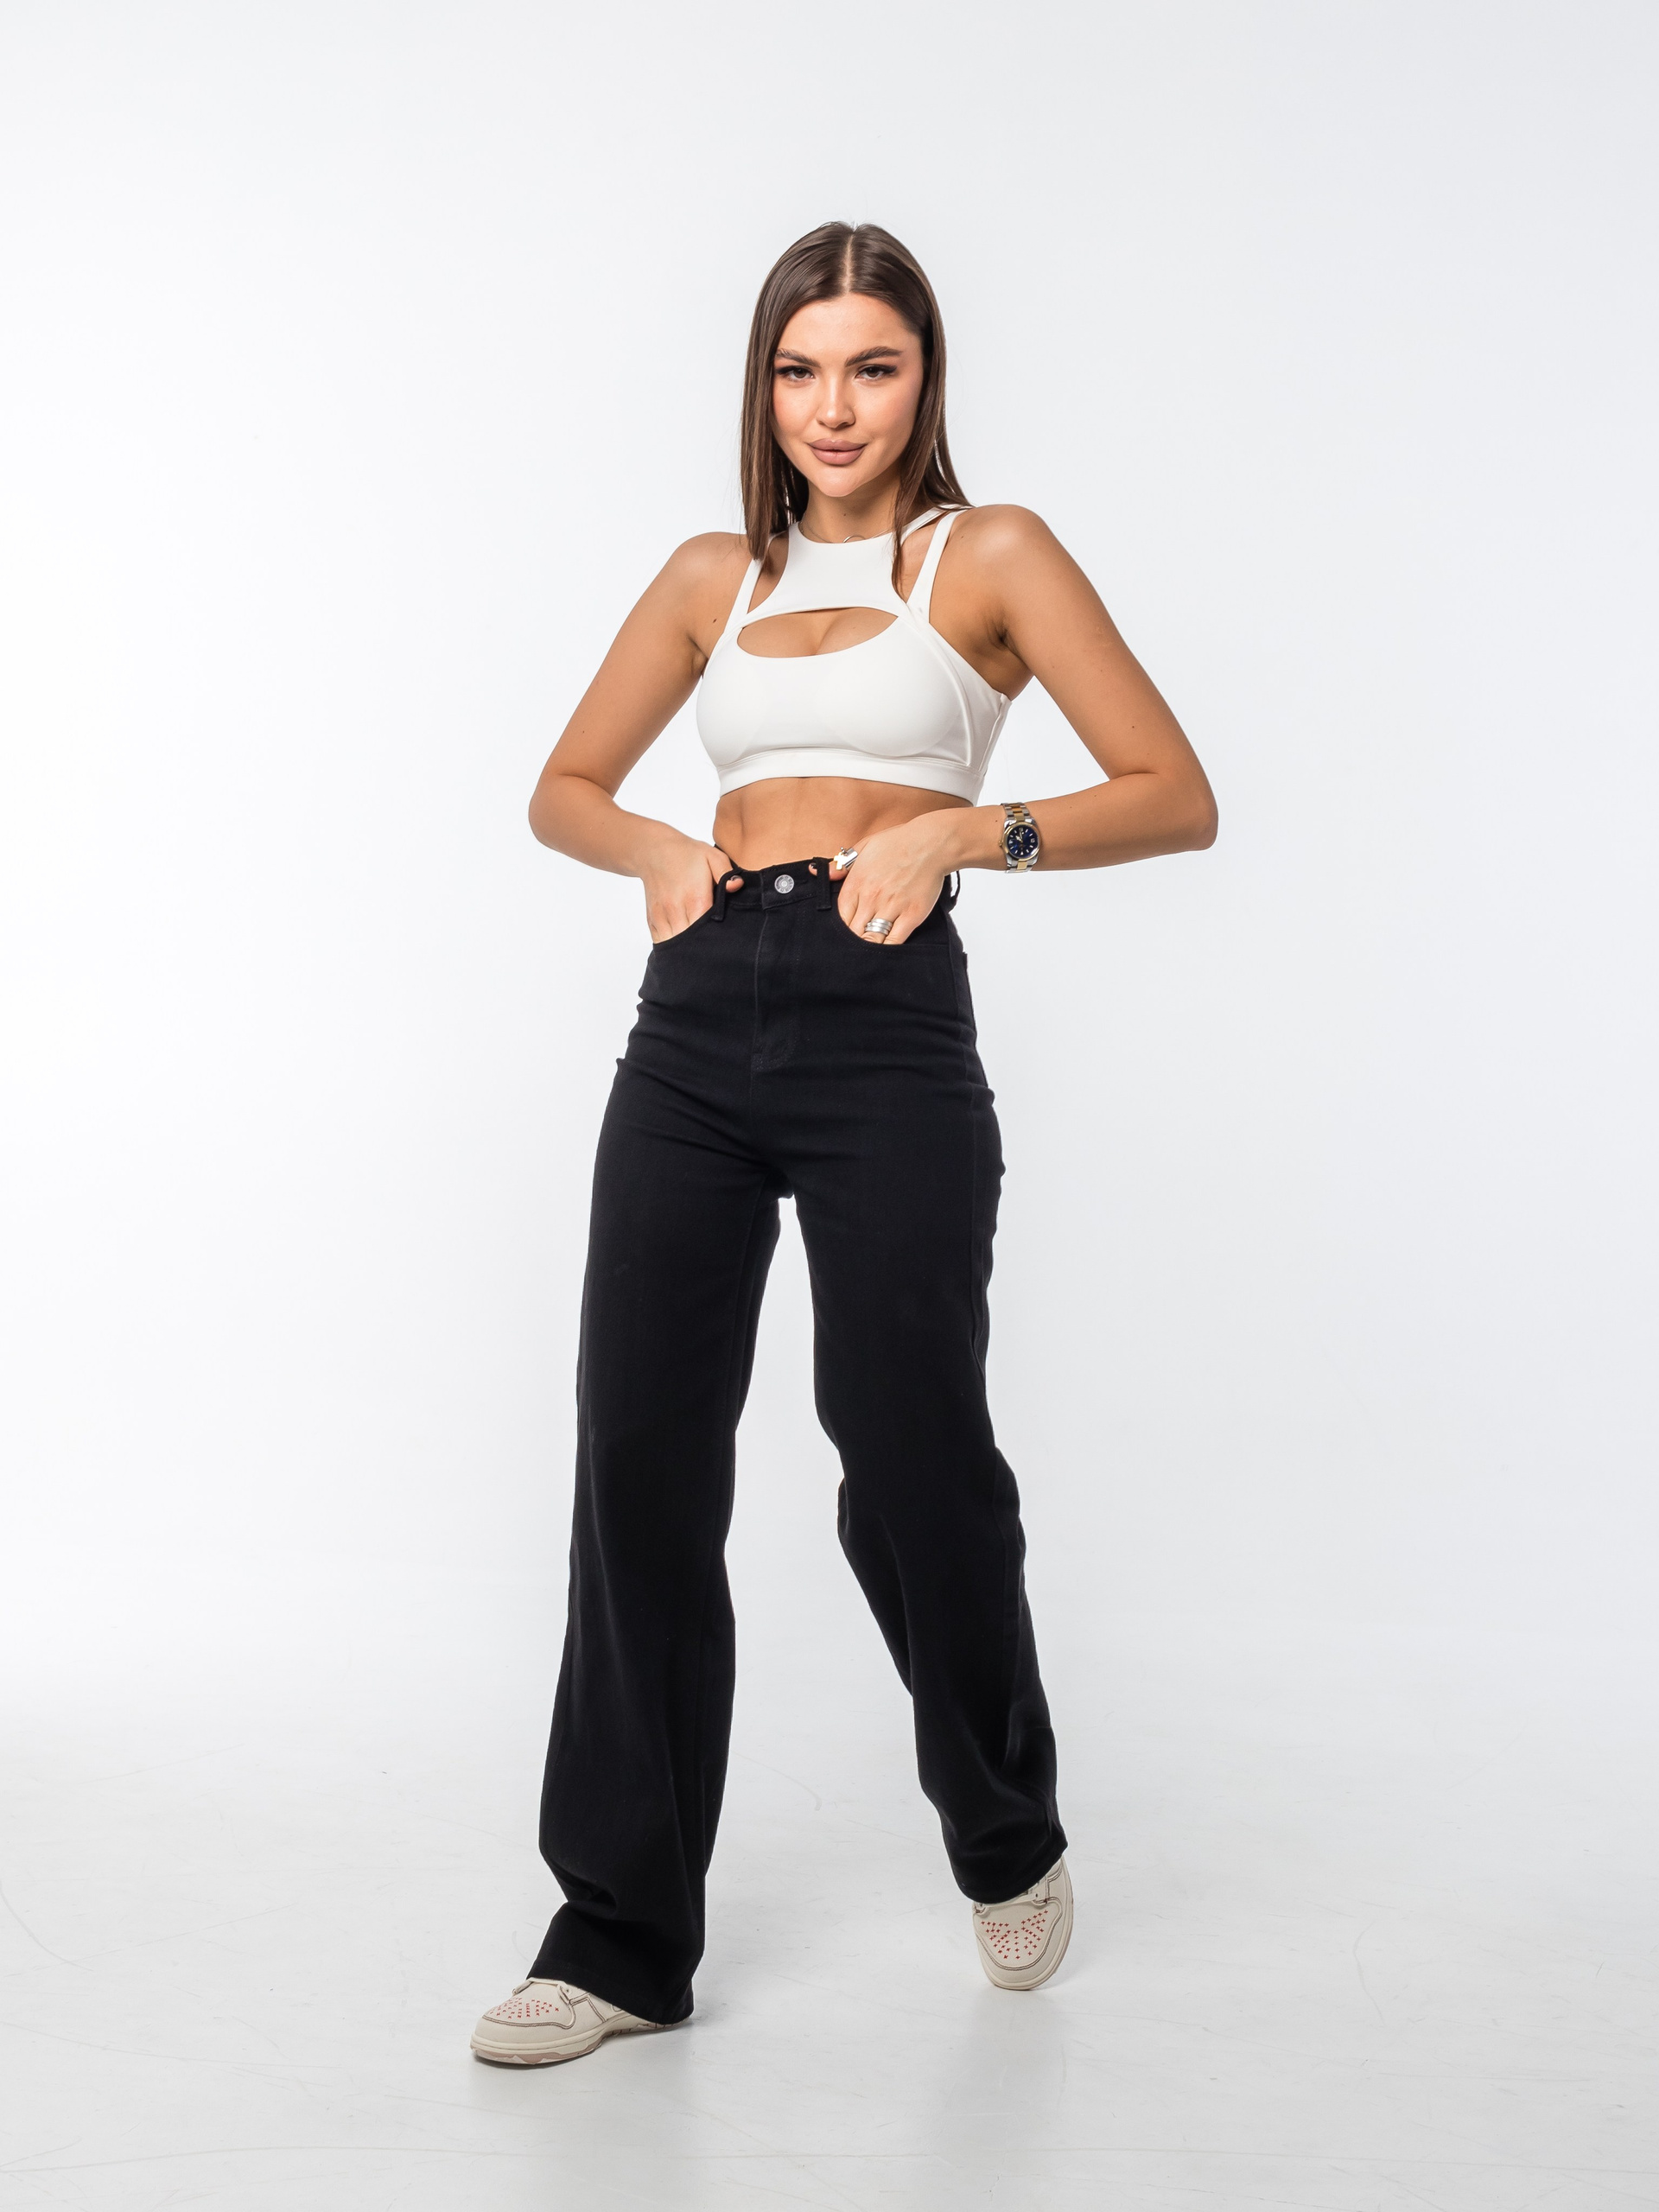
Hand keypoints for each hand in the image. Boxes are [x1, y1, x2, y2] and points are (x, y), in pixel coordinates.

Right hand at [640, 833, 738, 942]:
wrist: (654, 851)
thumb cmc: (687, 855)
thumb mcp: (712, 856)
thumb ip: (726, 873)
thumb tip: (737, 886)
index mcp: (695, 898)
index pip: (708, 930)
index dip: (718, 938)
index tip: (726, 941)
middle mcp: (676, 910)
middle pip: (691, 942)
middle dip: (703, 949)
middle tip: (716, 951)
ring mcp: (662, 917)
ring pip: (675, 946)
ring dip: (687, 950)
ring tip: (700, 952)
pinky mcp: (652, 920)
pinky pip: (662, 943)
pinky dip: (672, 947)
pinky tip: (683, 947)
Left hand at [829, 814, 957, 944]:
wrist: (931, 843)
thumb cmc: (898, 843)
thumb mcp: (864, 847)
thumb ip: (840, 865)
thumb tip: (815, 871)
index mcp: (857, 882)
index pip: (841, 915)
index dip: (842, 926)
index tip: (847, 929)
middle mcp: (872, 897)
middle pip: (854, 931)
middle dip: (854, 940)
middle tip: (855, 946)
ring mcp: (892, 907)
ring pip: (872, 939)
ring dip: (869, 946)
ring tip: (868, 951)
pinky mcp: (912, 915)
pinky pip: (895, 940)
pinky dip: (888, 949)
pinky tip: (885, 949)